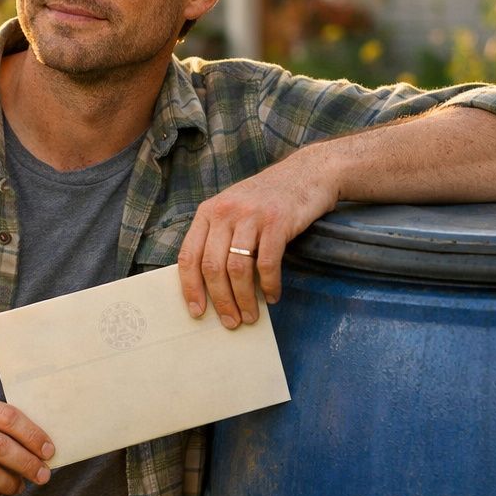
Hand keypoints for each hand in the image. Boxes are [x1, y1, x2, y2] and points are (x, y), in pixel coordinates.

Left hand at [176, 147, 337, 328]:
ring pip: (237, 268)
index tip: (197, 311)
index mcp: (208, 212)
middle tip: (231, 322)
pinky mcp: (277, 221)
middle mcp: (225, 211)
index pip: (189, 255)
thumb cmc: (268, 200)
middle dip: (220, 300)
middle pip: (212, 266)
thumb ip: (219, 238)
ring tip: (251, 316)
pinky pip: (266, 263)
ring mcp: (251, 215)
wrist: (306, 174)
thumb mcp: (234, 211)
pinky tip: (272, 296)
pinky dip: (269, 285)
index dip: (191, 288)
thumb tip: (211, 287)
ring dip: (244, 299)